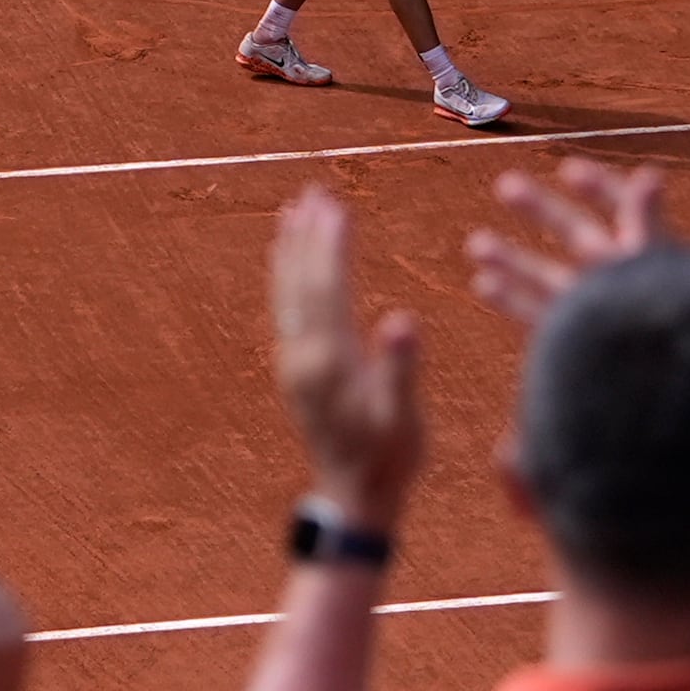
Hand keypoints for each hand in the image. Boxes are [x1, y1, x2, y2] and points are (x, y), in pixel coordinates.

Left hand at [269, 184, 425, 520]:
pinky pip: (286, 311)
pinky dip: (286, 278)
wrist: (354, 500)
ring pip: (287, 294)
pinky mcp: (296, 371)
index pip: (328, 287)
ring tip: (293, 210)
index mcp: (330, 361)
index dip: (332, 243)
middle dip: (307, 235)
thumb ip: (400, 368)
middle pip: (301, 282)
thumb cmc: (388, 459)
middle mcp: (302, 356)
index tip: (335, 202)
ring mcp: (294, 363)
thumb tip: (401, 320)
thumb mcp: (403, 417)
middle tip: (312, 190)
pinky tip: (289, 262)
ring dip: (291, 250)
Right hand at [465, 155, 663, 333]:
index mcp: (646, 259)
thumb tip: (650, 174)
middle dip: (540, 210)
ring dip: (511, 258)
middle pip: (577, 235)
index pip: (623, 210)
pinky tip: (483, 284)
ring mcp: (596, 313)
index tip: (567, 170)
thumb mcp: (654, 268)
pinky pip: (538, 317)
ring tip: (476, 243)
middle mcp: (620, 283)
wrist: (663, 397)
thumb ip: (646, 223)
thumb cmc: (668, 326)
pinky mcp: (576, 343)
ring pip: (548, 277)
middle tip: (504, 185)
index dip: (598, 186)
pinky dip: (511, 299)